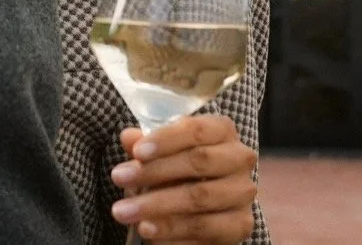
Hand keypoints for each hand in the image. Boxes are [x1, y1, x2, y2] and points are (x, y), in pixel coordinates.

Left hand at [108, 116, 257, 242]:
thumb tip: (129, 137)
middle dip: (154, 171)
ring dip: (157, 205)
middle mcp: (240, 158)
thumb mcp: (159, 155)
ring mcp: (243, 192)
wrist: (203, 206)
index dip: (165, 139)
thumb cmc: (178, 169)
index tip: (136, 152)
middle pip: (199, 161)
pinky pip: (206, 229)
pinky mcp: (242, 224)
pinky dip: (173, 232)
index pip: (197, 130)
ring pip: (200, 197)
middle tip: (119, 178)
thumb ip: (145, 146)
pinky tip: (148, 230)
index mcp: (222, 130)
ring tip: (125, 212)